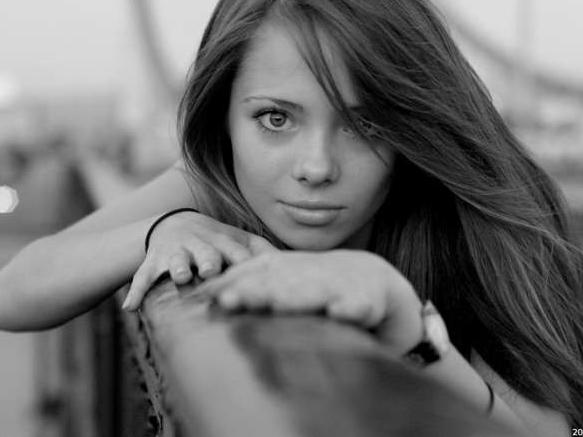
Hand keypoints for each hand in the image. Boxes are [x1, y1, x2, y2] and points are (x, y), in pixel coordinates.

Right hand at [123, 211, 276, 309]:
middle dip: (209, 261)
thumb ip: (260, 250)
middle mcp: (197, 245)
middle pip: (206, 254)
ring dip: (178, 269)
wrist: (171, 224)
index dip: (242, 264)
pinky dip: (135, 291)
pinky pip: (142, 277)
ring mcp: (174, 254)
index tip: (252, 276)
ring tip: (181, 277)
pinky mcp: (153, 262)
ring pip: (176, 262)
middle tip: (211, 269)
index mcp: (220, 242)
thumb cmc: (213, 239)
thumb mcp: (235, 239)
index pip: (235, 253)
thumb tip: (292, 260)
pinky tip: (129, 307)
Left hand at [197, 250, 423, 354]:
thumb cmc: (320, 286)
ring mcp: (339, 285)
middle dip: (253, 291)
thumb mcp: (284, 282)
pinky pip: (359, 306)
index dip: (231, 282)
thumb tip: (205, 297)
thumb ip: (251, 286)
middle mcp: (309, 274)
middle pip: (278, 282)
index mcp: (287, 270)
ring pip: (314, 292)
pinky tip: (341, 312)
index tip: (205, 297)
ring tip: (275, 305)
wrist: (377, 280)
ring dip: (294, 298)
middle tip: (228, 301)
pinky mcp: (368, 301)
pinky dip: (350, 308)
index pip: (254, 273)